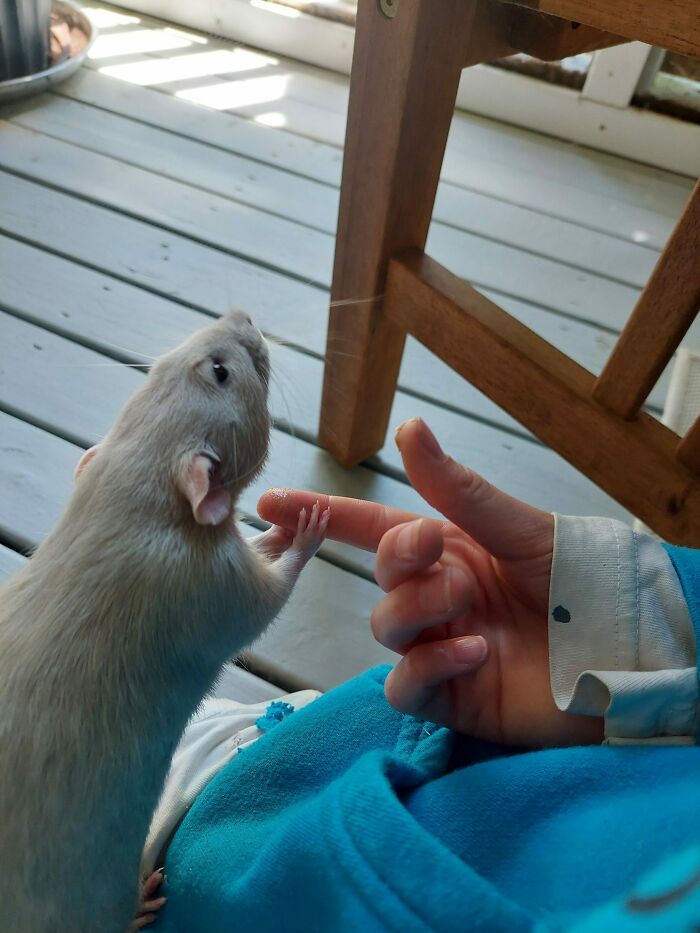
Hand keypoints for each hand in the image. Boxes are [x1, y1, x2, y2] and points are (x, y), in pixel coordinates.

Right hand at [258, 418, 601, 747]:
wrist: (624, 652)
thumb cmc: (579, 580)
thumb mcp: (518, 527)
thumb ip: (456, 488)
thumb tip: (407, 426)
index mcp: (450, 551)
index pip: (372, 529)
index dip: (322, 515)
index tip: (271, 502)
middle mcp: (438, 597)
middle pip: (380, 579)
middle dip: (400, 561)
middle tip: (437, 548)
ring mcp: (441, 648)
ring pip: (386, 629)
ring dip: (419, 611)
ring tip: (468, 608)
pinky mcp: (451, 699)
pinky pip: (406, 685)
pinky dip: (430, 666)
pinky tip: (475, 653)